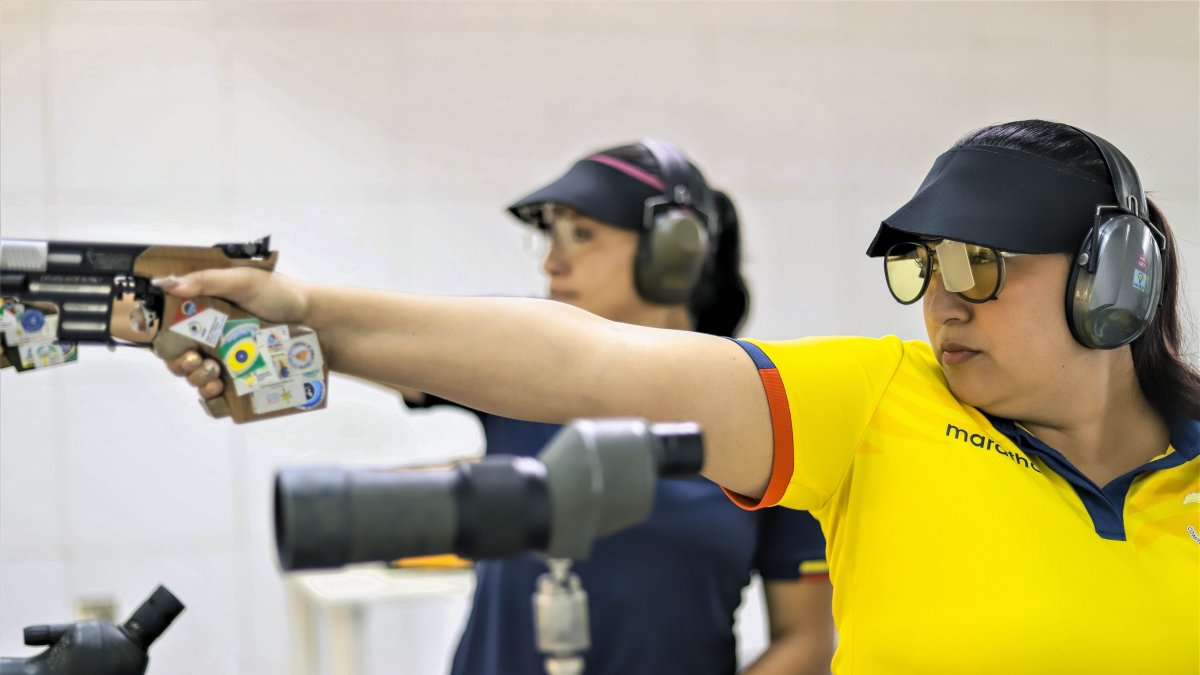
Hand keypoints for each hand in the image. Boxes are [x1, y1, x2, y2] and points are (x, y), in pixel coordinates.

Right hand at [153, 267, 309, 400]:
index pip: (171, 331)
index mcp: (205, 313)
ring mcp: (227, 360)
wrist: (317, 320)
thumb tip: (166, 283)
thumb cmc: (281, 295)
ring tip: (212, 373)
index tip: (172, 344)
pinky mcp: (242, 379)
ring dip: (196, 379)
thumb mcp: (242, 281)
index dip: (164, 340)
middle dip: (180, 363)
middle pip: (178, 358)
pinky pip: (218, 394)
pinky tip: (218, 388)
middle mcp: (212, 338)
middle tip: (197, 359)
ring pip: (195, 377)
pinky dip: (211, 395)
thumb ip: (206, 281)